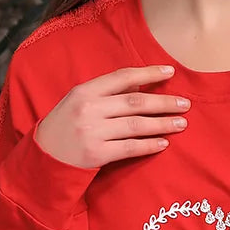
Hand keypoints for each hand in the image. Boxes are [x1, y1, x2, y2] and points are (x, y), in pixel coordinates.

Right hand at [34, 65, 189, 168]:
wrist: (44, 157)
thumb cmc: (66, 125)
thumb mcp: (79, 101)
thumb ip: (107, 92)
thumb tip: (141, 84)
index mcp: (85, 91)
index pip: (123, 77)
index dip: (149, 73)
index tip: (171, 72)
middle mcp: (89, 109)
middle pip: (135, 102)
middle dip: (164, 102)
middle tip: (185, 104)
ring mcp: (92, 132)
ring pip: (136, 125)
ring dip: (162, 124)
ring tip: (181, 124)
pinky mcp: (96, 154)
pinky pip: (130, 148)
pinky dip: (149, 145)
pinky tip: (163, 143)